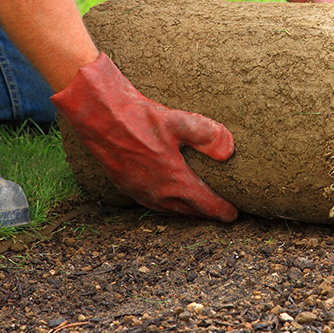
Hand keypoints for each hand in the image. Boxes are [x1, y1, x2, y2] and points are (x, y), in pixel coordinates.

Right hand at [51, 53, 237, 221]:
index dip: (222, 210)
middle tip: (219, 212)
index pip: (205, 204)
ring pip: (169, 209)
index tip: (234, 214)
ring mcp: (140, 191)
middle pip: (188, 211)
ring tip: (196, 208)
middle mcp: (157, 193)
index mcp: (174, 181)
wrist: (100, 117)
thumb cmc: (140, 118)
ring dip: (185, 211)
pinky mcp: (125, 185)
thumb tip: (230, 150)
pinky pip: (151, 203)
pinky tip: (167, 196)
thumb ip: (208, 135)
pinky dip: (166, 205)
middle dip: (205, 213)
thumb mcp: (179, 121)